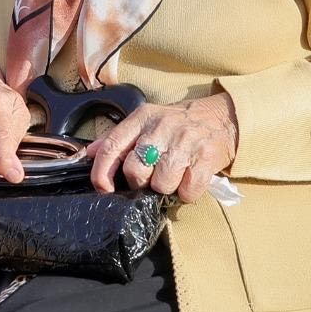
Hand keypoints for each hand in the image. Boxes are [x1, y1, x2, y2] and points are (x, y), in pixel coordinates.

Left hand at [87, 92, 237, 202]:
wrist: (221, 119)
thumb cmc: (177, 125)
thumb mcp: (145, 122)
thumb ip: (117, 138)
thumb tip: (89, 153)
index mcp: (142, 118)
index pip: (112, 146)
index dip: (102, 172)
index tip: (104, 188)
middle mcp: (161, 127)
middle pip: (136, 170)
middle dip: (141, 182)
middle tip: (152, 177)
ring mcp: (185, 143)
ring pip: (161, 184)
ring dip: (166, 188)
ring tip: (173, 176)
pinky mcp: (206, 158)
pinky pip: (187, 191)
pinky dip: (187, 193)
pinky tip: (189, 179)